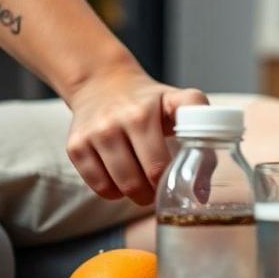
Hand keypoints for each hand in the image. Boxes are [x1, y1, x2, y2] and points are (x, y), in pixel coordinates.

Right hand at [64, 65, 206, 204]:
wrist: (103, 83)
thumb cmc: (150, 101)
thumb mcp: (180, 104)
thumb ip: (203, 136)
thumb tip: (202, 192)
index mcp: (144, 114)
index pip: (159, 165)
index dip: (172, 179)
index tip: (179, 178)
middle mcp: (116, 123)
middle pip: (140, 180)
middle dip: (155, 192)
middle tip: (162, 188)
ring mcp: (93, 135)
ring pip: (118, 187)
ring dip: (136, 194)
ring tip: (145, 186)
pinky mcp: (75, 146)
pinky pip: (98, 186)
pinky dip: (113, 192)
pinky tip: (122, 180)